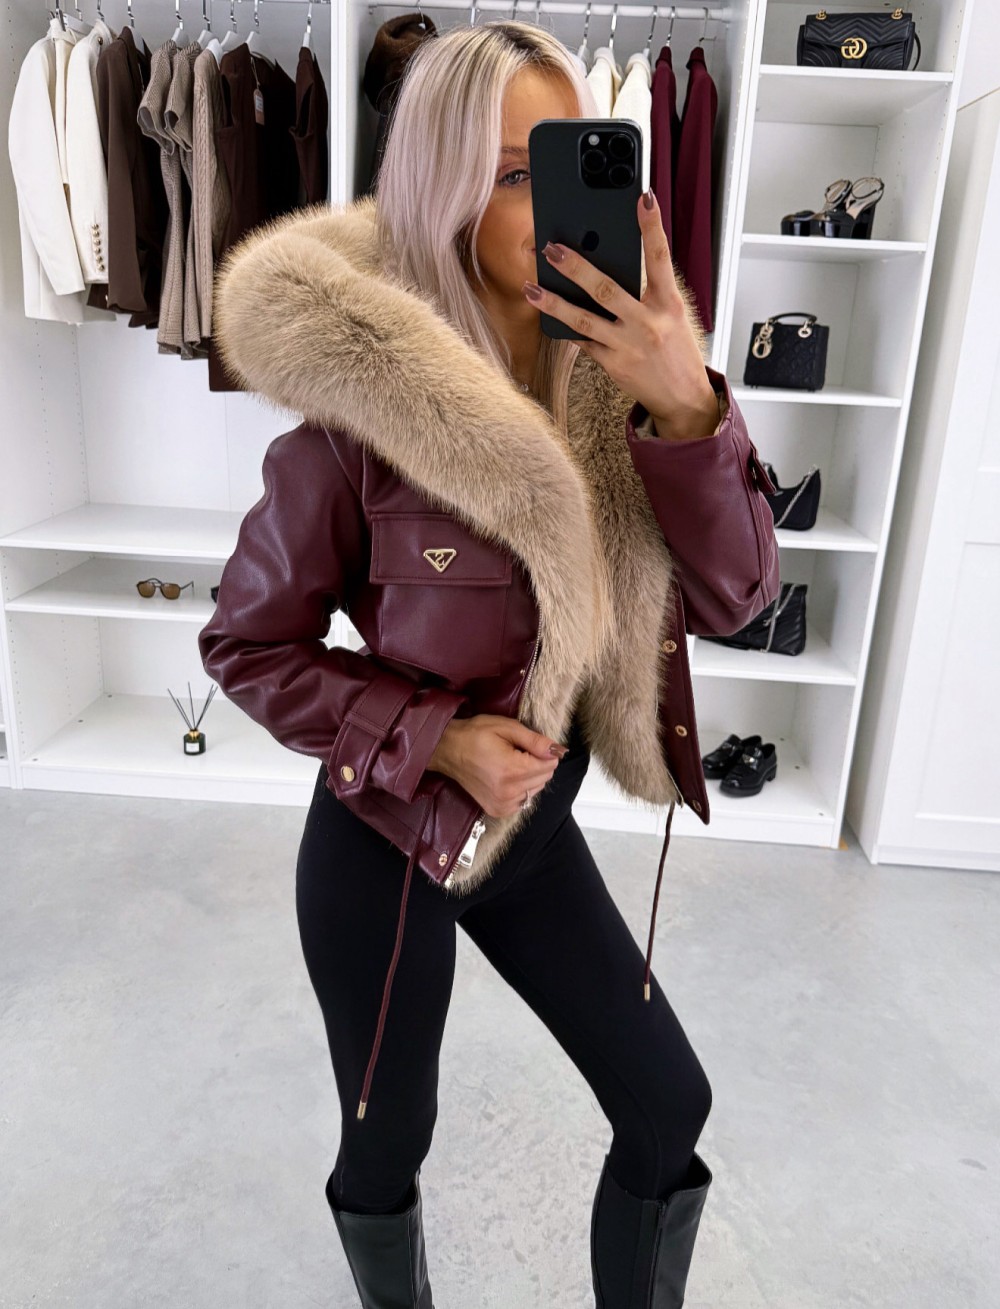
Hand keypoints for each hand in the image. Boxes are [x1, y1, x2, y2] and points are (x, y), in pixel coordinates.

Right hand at [429, 714, 567, 817]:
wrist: (447, 750)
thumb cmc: (474, 735)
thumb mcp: (507, 728)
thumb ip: (535, 741)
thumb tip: (558, 750)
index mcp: (511, 770)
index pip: (550, 765)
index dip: (544, 752)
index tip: (529, 744)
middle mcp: (508, 792)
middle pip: (545, 778)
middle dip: (537, 763)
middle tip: (516, 752)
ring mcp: (503, 804)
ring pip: (536, 789)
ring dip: (529, 777)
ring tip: (509, 764)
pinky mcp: (498, 810)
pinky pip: (524, 800)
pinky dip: (520, 788)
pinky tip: (506, 777)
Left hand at [523, 189, 717, 436]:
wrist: (682, 397)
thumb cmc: (676, 350)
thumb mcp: (671, 316)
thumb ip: (647, 292)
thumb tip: (612, 267)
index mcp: (668, 304)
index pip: (660, 258)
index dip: (652, 227)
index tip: (644, 198)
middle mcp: (647, 323)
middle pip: (606, 289)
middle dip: (576, 268)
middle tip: (552, 248)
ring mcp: (627, 345)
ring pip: (583, 320)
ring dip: (554, 303)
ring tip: (531, 288)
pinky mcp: (612, 364)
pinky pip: (583, 341)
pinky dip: (566, 327)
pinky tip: (547, 316)